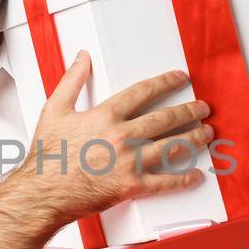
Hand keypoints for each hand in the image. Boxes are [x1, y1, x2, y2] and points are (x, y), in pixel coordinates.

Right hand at [17, 51, 213, 225]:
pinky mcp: (131, 187)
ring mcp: (129, 162)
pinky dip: (183, 179)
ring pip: (171, 146)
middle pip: (165, 118)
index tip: (180, 78)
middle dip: (189, 111)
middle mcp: (122, 136)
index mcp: (105, 115)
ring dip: (193, 139)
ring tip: (207, 133)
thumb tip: (82, 57)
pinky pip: (164, 182)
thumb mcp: (54, 110)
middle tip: (202, 107)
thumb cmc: (47, 156)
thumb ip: (72, 81)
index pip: (143, 92)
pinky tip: (196, 174)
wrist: (42, 192)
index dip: (165, 82)